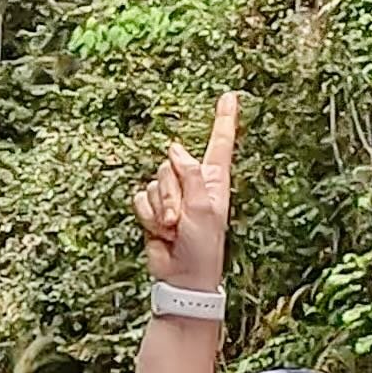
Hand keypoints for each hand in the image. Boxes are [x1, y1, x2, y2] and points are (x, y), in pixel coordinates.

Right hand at [133, 92, 240, 295]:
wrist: (182, 276)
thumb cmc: (202, 247)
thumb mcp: (204, 207)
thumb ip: (190, 174)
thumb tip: (174, 150)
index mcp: (215, 181)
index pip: (220, 143)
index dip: (224, 120)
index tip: (230, 96)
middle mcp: (193, 183)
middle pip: (172, 163)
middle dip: (171, 190)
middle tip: (180, 218)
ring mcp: (172, 196)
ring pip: (155, 180)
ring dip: (160, 207)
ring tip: (173, 228)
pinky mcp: (153, 208)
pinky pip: (141, 197)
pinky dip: (147, 214)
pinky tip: (160, 230)